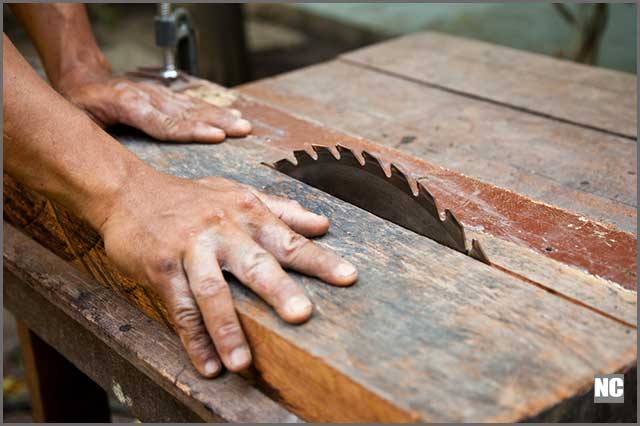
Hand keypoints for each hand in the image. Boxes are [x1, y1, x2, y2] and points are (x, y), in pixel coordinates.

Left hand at [58, 75, 251, 142]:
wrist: (84, 78)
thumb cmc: (82, 103)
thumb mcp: (83, 121)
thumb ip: (102, 140)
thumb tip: (115, 170)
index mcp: (131, 107)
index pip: (167, 124)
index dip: (193, 131)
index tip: (217, 136)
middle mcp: (150, 98)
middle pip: (189, 113)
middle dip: (218, 122)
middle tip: (242, 130)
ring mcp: (159, 94)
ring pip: (194, 106)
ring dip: (221, 116)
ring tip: (243, 124)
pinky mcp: (165, 94)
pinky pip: (192, 102)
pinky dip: (213, 108)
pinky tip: (230, 113)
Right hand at [96, 170, 356, 376]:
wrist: (129, 192)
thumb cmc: (192, 197)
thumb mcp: (238, 194)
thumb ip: (281, 210)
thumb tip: (323, 223)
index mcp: (246, 213)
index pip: (288, 239)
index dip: (319, 259)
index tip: (349, 278)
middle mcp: (221, 229)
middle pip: (253, 263)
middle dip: (278, 290)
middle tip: (301, 316)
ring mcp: (189, 249)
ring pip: (211, 292)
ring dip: (227, 329)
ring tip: (242, 363)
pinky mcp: (160, 268)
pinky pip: (179, 308)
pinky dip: (193, 338)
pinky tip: (208, 364)